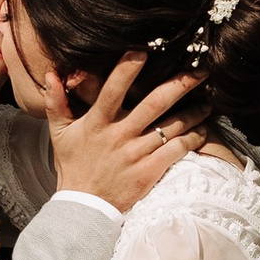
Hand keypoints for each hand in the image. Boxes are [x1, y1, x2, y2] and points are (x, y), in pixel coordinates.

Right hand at [43, 54, 203, 212]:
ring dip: (194, 112)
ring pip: (172, 126)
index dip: (126, 71)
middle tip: (200, 71)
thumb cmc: (73, 165)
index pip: (112, 90)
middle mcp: (119, 136)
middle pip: (154, 104)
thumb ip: (55, 102)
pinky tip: (203, 130)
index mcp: (97, 123)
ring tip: (208, 100)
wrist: (84, 207)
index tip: (143, 51)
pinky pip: (177, 151)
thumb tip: (50, 74)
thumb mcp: (59, 133)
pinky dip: (193, 139)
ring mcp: (136, 154)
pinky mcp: (150, 172)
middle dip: (179, 85)